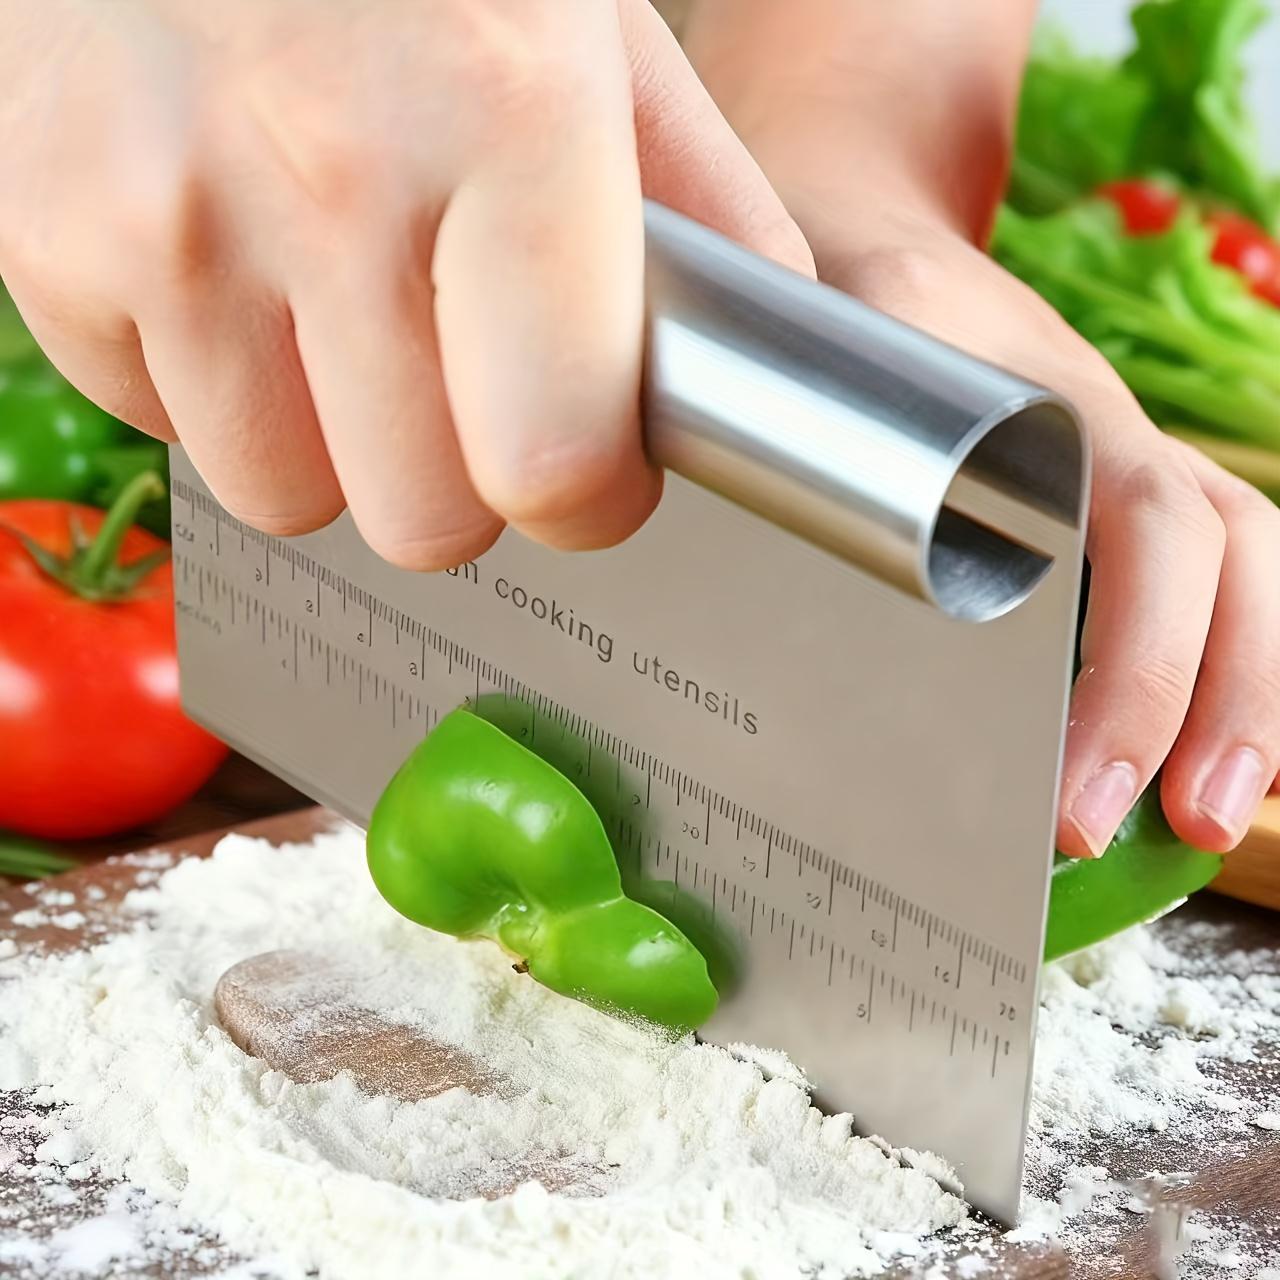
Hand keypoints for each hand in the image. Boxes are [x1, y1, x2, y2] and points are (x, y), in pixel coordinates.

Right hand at [0, 0, 810, 567]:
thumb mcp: (592, 22)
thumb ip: (696, 201)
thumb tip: (749, 347)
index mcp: (507, 114)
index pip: (556, 464)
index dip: (586, 496)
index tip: (584, 468)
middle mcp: (328, 174)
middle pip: (426, 523)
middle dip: (463, 478)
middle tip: (465, 384)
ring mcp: (167, 217)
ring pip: (290, 498)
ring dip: (336, 443)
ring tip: (343, 312)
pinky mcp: (50, 241)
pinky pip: (166, 429)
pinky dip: (217, 384)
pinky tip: (240, 270)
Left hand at [699, 111, 1278, 855]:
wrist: (855, 227)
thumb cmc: (834, 288)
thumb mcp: (826, 319)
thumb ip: (809, 375)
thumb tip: (760, 449)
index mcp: (1056, 395)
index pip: (1151, 525)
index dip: (1140, 657)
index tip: (1079, 787)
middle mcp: (1108, 432)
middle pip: (1232, 557)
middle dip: (1219, 699)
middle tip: (1185, 827)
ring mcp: (1113, 463)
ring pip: (1243, 568)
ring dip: (1242, 696)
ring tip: (1205, 822)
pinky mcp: (1099, 498)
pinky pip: (1204, 577)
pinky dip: (1216, 665)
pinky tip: (1192, 760)